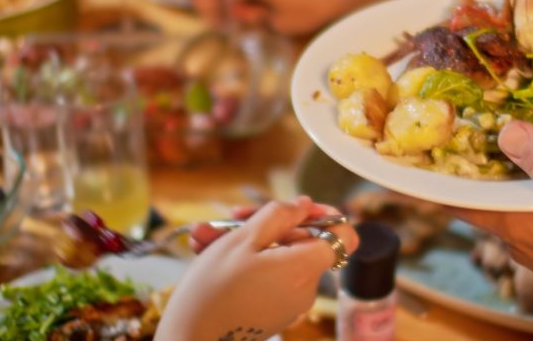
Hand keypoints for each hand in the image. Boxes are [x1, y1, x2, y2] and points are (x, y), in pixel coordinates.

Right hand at [156, 197, 358, 339]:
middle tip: (231, 216)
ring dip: (243, 242)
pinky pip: (266, 276)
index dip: (324, 214)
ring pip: (276, 257)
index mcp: (305, 268)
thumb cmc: (213, 289)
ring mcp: (289, 303)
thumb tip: (304, 205)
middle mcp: (306, 288)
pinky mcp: (272, 312)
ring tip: (204, 235)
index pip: (343, 235)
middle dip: (264, 224)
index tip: (295, 207)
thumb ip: (279, 215)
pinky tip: (208, 253)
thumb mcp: (243, 239)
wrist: (189, 340)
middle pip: (300, 242)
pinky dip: (243, 263)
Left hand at [450, 122, 532, 336]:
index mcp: (522, 230)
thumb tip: (506, 131)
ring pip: (513, 200)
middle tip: (454, 119)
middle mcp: (527, 241)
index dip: (431, 173)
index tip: (409, 146)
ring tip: (494, 126)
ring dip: (502, 169)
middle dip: (465, 162)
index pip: (459, 200)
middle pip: (482, 197)